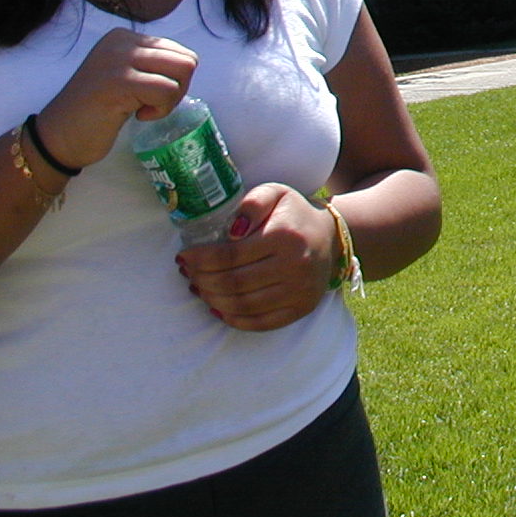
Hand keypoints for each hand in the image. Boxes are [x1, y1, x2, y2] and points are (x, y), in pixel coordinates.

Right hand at [34, 29, 197, 169]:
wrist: (58, 137)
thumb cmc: (96, 111)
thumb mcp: (124, 75)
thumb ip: (150, 65)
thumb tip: (189, 64)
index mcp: (123, 37)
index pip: (178, 51)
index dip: (174, 80)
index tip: (148, 95)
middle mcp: (122, 42)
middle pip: (186, 60)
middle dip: (179, 88)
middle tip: (152, 104)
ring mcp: (119, 60)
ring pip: (182, 72)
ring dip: (171, 99)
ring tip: (145, 109)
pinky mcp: (120, 82)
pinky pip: (167, 91)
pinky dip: (161, 110)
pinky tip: (138, 116)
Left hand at [178, 183, 336, 331]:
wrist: (331, 238)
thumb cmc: (294, 215)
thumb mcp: (275, 193)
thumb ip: (252, 204)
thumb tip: (231, 232)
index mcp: (284, 236)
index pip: (230, 255)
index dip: (201, 260)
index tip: (183, 257)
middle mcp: (295, 266)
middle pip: (233, 283)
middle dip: (202, 280)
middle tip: (188, 273)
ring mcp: (299, 291)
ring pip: (243, 305)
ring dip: (212, 299)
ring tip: (199, 288)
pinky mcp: (301, 309)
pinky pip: (260, 323)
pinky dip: (233, 319)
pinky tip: (218, 308)